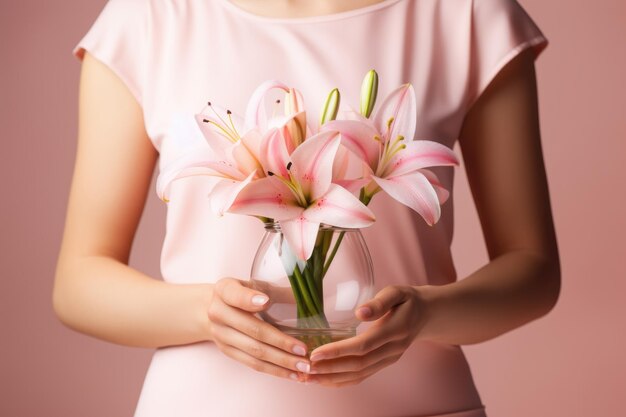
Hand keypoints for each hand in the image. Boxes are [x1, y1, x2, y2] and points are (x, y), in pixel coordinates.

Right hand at [208, 277, 311, 380]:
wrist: (215, 308)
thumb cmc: (244, 293)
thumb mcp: (256, 284)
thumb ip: (275, 290)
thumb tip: (309, 298)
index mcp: (224, 290)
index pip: (235, 294)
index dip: (249, 299)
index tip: (266, 301)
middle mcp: (218, 313)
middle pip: (251, 329)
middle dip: (280, 341)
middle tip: (303, 349)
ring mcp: (221, 335)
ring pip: (254, 351)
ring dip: (281, 361)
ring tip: (303, 366)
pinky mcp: (227, 351)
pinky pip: (252, 363)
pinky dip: (274, 370)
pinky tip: (292, 373)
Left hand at [307, 285, 426, 386]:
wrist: (427, 315)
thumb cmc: (408, 300)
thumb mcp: (397, 292)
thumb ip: (380, 302)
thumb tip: (360, 313)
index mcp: (394, 330)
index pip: (363, 346)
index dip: (338, 351)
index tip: (316, 353)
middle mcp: (392, 350)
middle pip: (358, 365)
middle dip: (330, 369)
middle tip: (306, 368)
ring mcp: (389, 360)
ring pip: (359, 375)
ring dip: (333, 379)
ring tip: (309, 377)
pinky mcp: (384, 364)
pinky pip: (362, 377)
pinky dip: (342, 381)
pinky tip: (324, 380)